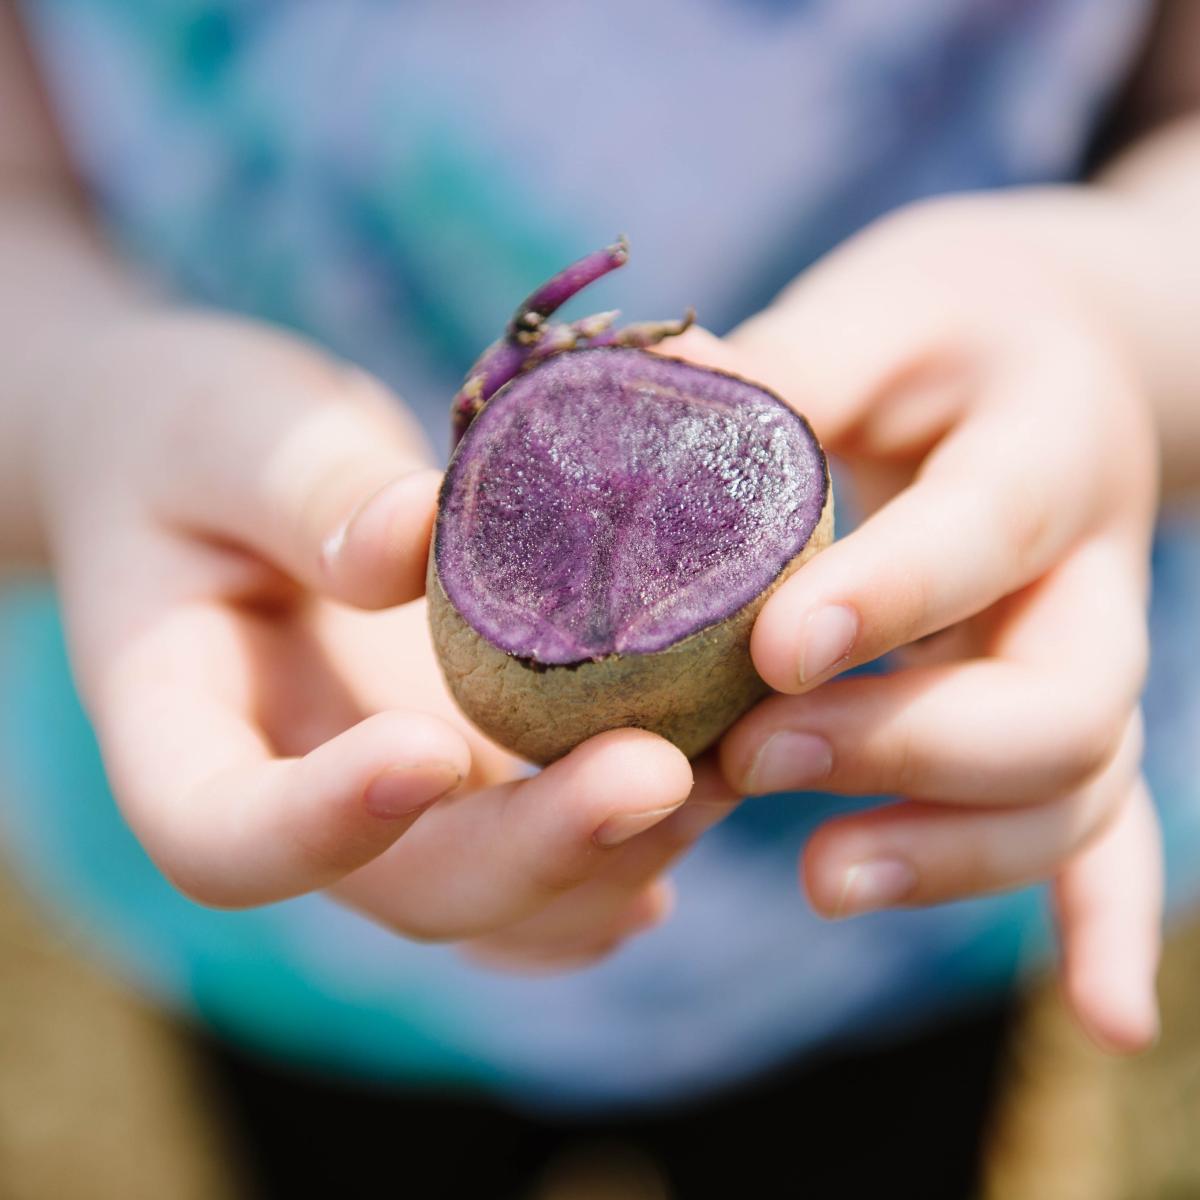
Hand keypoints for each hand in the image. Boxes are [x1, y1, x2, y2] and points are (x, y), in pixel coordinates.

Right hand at [35, 313, 736, 969]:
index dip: (320, 827)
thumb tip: (411, 539)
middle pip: (404, 891)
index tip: (425, 749)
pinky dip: (625, 851)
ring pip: (501, 898)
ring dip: (615, 860)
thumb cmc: (192, 436)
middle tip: (658, 776)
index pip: (219, 837)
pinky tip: (710, 801)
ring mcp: (395, 801)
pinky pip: (544, 856)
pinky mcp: (470, 771)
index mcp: (181, 731)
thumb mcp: (222, 431)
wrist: (219, 468)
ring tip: (729, 771)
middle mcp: (299, 796)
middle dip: (536, 851)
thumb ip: (302, 488)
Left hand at [699, 195, 1161, 1051]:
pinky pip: (1107, 831)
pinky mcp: (1072, 714)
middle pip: (1059, 701)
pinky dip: (1101, 927)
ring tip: (820, 878)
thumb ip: (773, 373)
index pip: (984, 530)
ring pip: (1077, 788)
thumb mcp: (873, 319)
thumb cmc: (943, 336)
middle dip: (909, 746)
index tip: (776, 650)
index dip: (890, 598)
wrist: (1051, 355)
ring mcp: (1091, 657)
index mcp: (1045, 446)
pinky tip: (1097, 1022)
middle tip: (757, 758)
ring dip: (958, 852)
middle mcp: (1091, 571)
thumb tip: (623, 410)